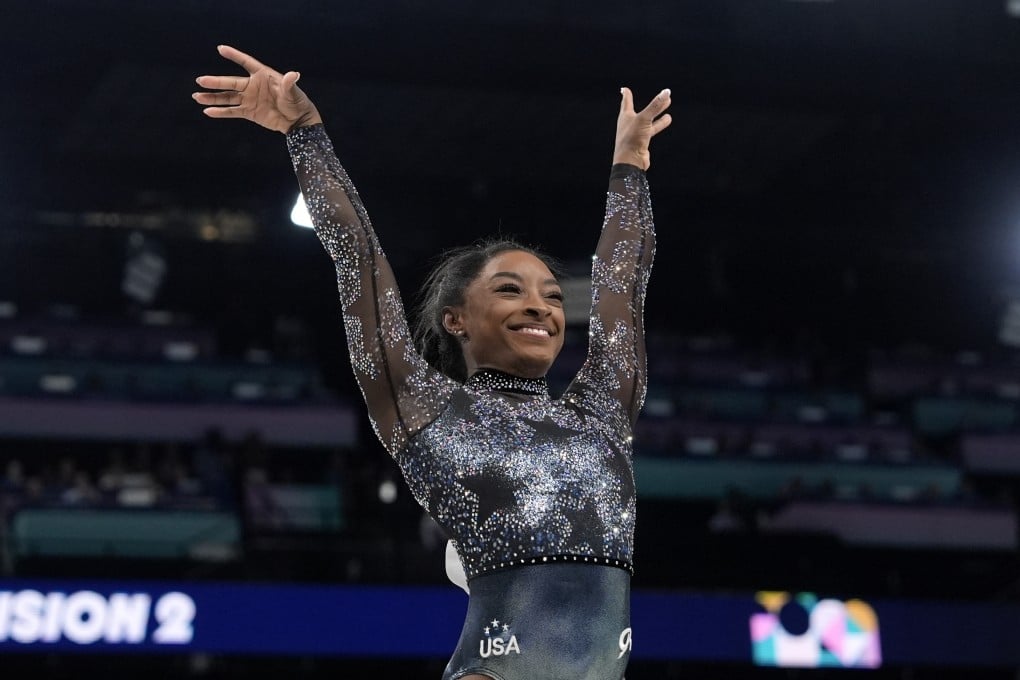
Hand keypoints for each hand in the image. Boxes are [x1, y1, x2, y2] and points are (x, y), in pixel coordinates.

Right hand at [192, 45, 321, 133]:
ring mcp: (249, 99)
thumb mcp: (292, 93)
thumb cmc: (297, 102)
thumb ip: (289, 84)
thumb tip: (294, 74)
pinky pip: (232, 111)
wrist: (297, 120)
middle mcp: (253, 86)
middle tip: (200, 80)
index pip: (246, 63)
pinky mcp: (249, 112)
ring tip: (197, 96)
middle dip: (215, 82)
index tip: (221, 49)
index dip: (234, 56)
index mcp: (263, 76)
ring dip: (212, 97)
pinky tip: (208, 111)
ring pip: (227, 97)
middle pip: (231, 82)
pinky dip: (220, 112)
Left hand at [613, 87, 671, 170]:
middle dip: (653, 103)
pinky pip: (653, 129)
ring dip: (659, 112)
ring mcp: (637, 133)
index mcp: (625, 116)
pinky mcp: (643, 141)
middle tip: (662, 96)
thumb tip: (667, 91)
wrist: (630, 161)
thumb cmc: (632, 138)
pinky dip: (660, 124)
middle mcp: (630, 123)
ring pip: (650, 119)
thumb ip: (655, 105)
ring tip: (668, 105)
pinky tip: (667, 120)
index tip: (624, 89)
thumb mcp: (644, 118)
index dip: (627, 94)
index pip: (626, 102)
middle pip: (643, 110)